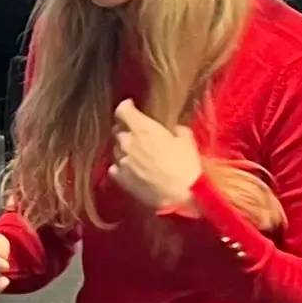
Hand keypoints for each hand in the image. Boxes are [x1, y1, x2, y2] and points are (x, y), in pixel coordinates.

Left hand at [110, 99, 201, 214]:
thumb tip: (173, 129)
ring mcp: (121, 161)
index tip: (130, 106)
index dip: (125, 107)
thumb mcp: (187, 141)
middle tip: (137, 133)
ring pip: (116, 148)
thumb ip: (176, 130)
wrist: (180, 196)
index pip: (122, 110)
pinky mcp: (119, 178)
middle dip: (126, 129)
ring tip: (137, 154)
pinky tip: (131, 169)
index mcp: (143, 128)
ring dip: (124, 148)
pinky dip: (120, 166)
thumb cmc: (186, 166)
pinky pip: (114, 167)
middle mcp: (128, 142)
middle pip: (118, 130)